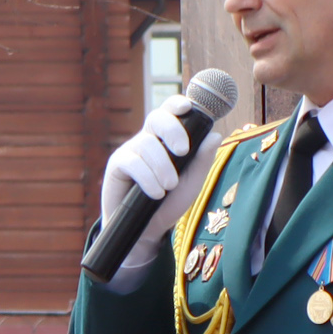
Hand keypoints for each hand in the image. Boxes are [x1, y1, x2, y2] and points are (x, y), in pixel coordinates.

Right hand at [99, 100, 196, 221]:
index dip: (176, 103)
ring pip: (147, 144)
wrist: (147, 230)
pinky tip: (155, 193)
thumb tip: (215, 134)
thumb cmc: (169, 203)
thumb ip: (202, 160)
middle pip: (156, 117)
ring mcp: (131, 151)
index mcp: (166, 138)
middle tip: (183, 151)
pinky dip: (148, 178)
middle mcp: (148, 139)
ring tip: (169, 186)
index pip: (170, 112)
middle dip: (172, 130)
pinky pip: (132, 162)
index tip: (187, 106)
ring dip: (162, 167)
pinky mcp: (117, 165)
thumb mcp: (192, 182)